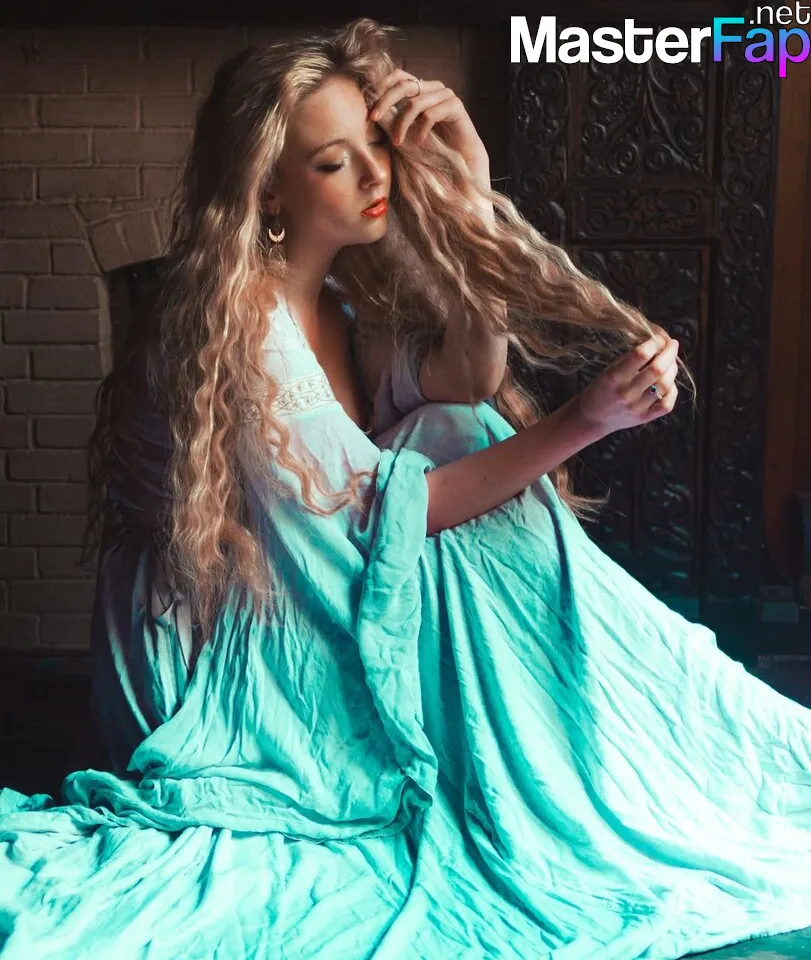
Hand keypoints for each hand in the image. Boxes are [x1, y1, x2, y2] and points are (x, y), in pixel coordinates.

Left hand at [368, 68, 489, 186]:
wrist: (462, 158)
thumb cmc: (434, 145)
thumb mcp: (411, 129)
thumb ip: (396, 118)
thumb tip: (371, 113)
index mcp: (422, 88)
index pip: (399, 76)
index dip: (382, 85)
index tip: (370, 105)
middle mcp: (434, 87)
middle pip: (404, 85)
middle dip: (385, 102)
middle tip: (374, 119)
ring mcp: (446, 95)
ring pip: (415, 103)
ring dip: (402, 124)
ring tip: (398, 142)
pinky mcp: (456, 106)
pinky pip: (430, 115)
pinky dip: (421, 130)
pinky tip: (420, 142)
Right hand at [575, 333, 679, 437]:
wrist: (593, 418)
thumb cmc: (601, 389)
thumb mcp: (609, 370)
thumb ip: (631, 360)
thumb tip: (656, 344)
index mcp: (614, 377)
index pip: (641, 355)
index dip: (655, 343)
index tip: (658, 338)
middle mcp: (626, 393)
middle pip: (657, 369)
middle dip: (669, 352)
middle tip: (672, 345)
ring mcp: (637, 408)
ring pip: (665, 385)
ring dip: (673, 369)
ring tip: (671, 362)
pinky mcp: (644, 418)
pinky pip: (667, 404)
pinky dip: (672, 390)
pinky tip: (669, 383)